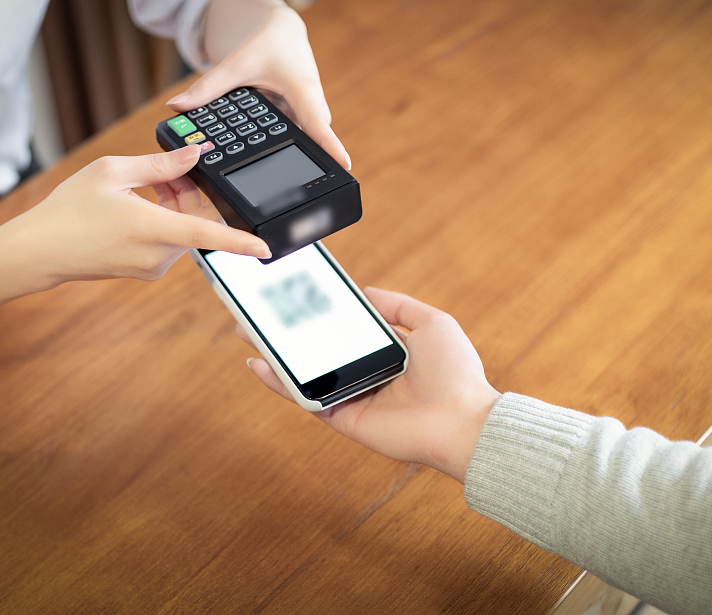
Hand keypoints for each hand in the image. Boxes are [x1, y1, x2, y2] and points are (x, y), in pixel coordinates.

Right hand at [5, 145, 269, 286]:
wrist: (38, 252)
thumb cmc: (68, 210)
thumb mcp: (112, 173)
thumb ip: (160, 165)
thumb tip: (196, 154)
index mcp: (153, 229)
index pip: (208, 237)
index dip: (241, 243)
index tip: (266, 248)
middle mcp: (158, 255)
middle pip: (196, 222)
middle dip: (190, 194)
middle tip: (167, 171)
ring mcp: (153, 267)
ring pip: (183, 231)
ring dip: (175, 206)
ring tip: (145, 186)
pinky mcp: (146, 271)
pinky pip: (168, 241)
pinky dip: (163, 221)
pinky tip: (140, 206)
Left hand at [166, 0, 350, 168]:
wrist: (283, 30)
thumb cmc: (267, 43)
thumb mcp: (235, 63)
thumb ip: (208, 86)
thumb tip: (177, 106)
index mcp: (303, 91)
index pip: (319, 125)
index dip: (332, 147)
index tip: (344, 166)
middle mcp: (311, 105)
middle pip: (309, 139)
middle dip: (297, 159)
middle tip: (279, 183)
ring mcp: (307, 113)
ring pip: (301, 138)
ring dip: (285, 150)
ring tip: (263, 170)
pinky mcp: (301, 116)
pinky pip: (293, 134)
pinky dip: (278, 140)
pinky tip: (258, 148)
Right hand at [241, 287, 500, 482]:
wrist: (462, 419)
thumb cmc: (455, 372)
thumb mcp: (432, 322)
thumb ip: (397, 305)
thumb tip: (366, 291)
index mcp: (388, 352)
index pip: (347, 330)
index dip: (320, 313)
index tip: (296, 294)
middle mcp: (368, 374)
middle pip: (320, 351)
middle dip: (289, 333)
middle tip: (262, 312)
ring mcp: (354, 397)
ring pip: (307, 374)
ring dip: (275, 355)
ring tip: (248, 332)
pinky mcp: (344, 419)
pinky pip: (307, 400)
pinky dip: (281, 385)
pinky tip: (260, 365)